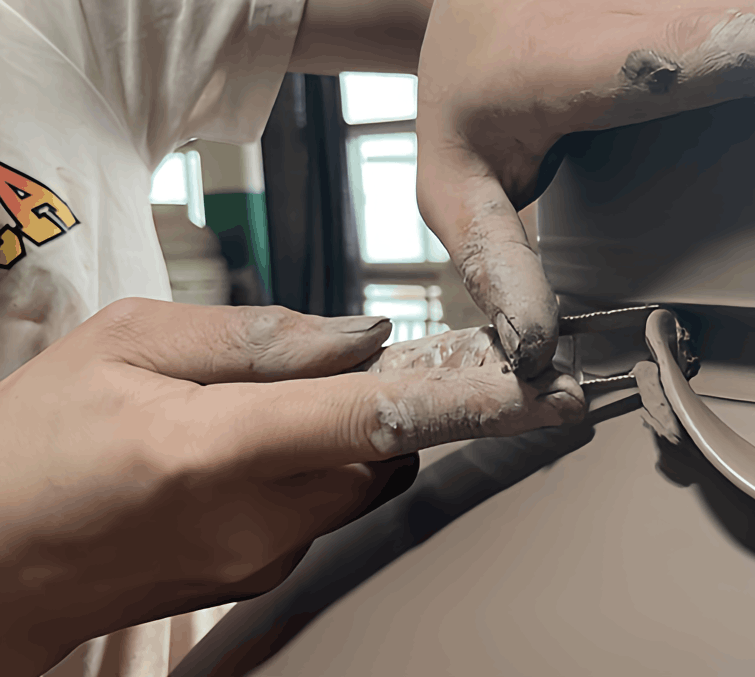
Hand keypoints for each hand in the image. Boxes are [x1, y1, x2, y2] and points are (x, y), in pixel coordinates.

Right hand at [0, 299, 581, 675]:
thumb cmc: (29, 444)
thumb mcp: (123, 345)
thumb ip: (253, 337)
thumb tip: (360, 336)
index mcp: (218, 449)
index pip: (378, 419)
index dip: (470, 402)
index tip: (543, 390)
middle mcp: (255, 519)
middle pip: (384, 450)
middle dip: (386, 403)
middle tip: (343, 366)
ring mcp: (258, 559)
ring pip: (356, 482)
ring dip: (342, 438)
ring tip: (252, 411)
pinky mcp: (254, 578)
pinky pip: (318, 512)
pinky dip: (308, 472)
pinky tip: (234, 456)